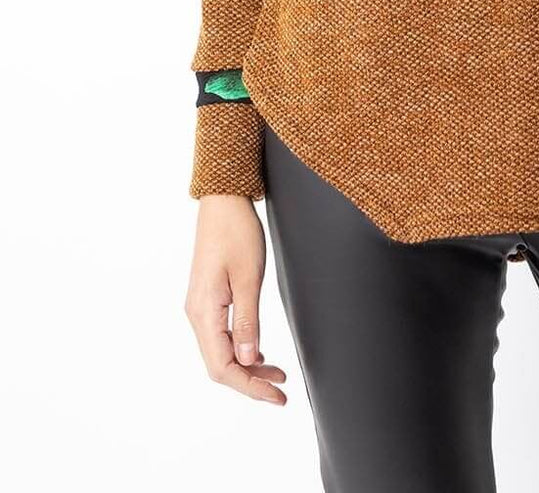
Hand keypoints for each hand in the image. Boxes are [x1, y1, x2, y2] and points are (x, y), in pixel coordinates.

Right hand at [184, 195, 287, 404]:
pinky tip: (260, 352)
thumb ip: (248, 321)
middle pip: (220, 365)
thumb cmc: (237, 233)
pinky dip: (242, 348)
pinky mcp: (209, 299)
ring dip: (248, 366)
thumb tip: (249, 360)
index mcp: (204, 312)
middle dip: (250, 382)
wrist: (223, 201)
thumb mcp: (249, 277)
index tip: (276, 395)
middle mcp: (197, 314)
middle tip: (281, 391)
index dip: (249, 386)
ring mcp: (201, 307)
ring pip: (222, 351)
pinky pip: (222, 335)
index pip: (223, 367)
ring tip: (277, 374)